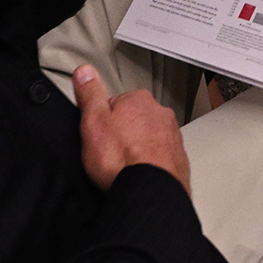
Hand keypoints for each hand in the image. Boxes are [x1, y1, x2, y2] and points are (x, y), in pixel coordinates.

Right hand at [71, 62, 189, 191]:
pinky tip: (138, 175)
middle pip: (133, 121)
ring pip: (148, 139)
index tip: (98, 135)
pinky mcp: (178, 159)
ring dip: (137, 150)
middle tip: (109, 153)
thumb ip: (89, 93)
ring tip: (123, 166)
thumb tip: (84, 71)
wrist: (149, 190)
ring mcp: (172, 137)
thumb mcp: (93, 121)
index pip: (115, 103)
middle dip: (122, 135)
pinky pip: (159, 158)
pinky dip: (150, 165)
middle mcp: (160, 114)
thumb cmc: (121, 159)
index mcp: (139, 100)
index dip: (102, 122)